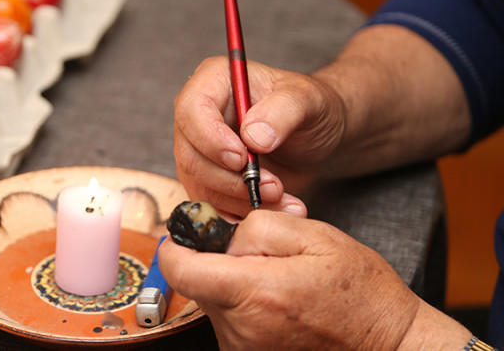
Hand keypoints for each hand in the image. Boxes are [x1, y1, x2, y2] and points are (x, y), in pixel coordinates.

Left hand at [158, 210, 468, 350]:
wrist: (390, 348)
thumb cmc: (361, 294)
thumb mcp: (316, 237)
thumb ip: (259, 227)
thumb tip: (222, 233)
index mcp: (256, 294)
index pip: (181, 269)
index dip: (175, 246)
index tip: (185, 234)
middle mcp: (242, 329)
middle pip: (198, 283)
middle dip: (218, 261)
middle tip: (262, 258)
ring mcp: (243, 350)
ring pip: (214, 302)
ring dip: (234, 286)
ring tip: (280, 285)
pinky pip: (230, 323)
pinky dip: (245, 308)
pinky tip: (281, 307)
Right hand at [173, 56, 344, 215]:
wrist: (317, 137)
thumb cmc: (312, 108)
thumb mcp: (308, 100)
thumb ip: (283, 111)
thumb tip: (253, 137)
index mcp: (214, 81)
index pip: (191, 110)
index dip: (211, 138)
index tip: (243, 158)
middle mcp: (198, 114)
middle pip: (189, 153)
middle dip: (230, 178)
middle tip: (274, 186)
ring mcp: (199, 148)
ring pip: (198, 183)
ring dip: (239, 199)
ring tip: (282, 199)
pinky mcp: (207, 177)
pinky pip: (211, 202)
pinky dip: (240, 212)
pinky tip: (273, 209)